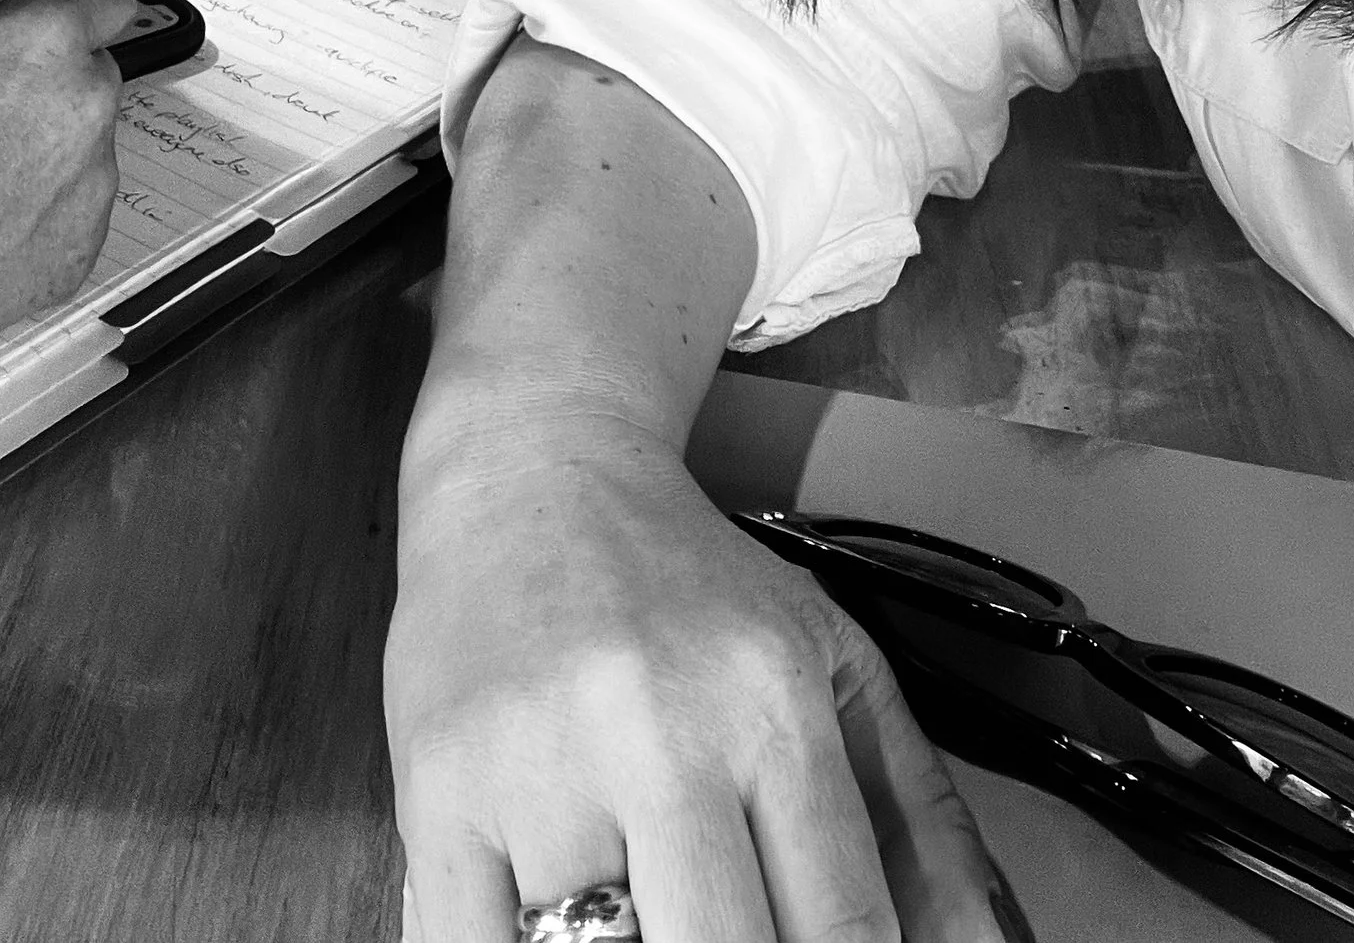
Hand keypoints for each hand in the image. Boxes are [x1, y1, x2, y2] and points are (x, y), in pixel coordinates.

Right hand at [0, 0, 138, 408]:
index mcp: (40, 44)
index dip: (69, 1)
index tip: (46, 15)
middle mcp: (82, 110)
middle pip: (90, 70)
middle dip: (41, 78)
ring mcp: (89, 188)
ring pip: (81, 144)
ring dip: (39, 147)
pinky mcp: (80, 253)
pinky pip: (71, 210)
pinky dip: (35, 211)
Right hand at [389, 415, 1028, 942]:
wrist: (532, 458)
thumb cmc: (682, 579)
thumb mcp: (828, 658)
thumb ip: (918, 813)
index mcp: (773, 702)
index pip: (845, 927)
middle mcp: (661, 731)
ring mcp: (540, 765)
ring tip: (646, 924)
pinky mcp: (436, 788)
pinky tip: (550, 937)